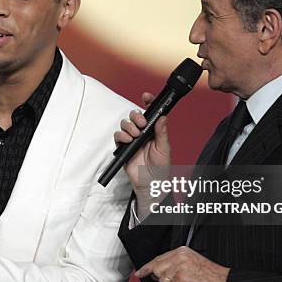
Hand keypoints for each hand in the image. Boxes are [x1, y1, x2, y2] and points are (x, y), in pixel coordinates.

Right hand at [113, 92, 171, 218]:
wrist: (149, 184)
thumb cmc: (160, 168)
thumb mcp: (164, 149)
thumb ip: (162, 133)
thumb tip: (163, 117)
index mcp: (154, 131)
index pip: (151, 113)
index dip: (148, 103)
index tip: (146, 96)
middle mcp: (142, 133)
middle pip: (134, 116)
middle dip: (136, 116)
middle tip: (141, 123)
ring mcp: (132, 139)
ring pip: (125, 124)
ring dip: (129, 126)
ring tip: (135, 135)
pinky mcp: (123, 148)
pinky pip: (118, 137)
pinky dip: (121, 136)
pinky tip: (127, 140)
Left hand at [135, 246, 229, 281]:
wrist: (224, 281)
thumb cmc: (209, 274)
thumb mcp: (191, 260)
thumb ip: (175, 262)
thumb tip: (157, 271)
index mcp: (180, 251)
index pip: (157, 259)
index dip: (147, 267)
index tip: (139, 273)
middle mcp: (179, 258)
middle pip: (157, 271)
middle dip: (164, 279)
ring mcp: (180, 269)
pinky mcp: (182, 281)